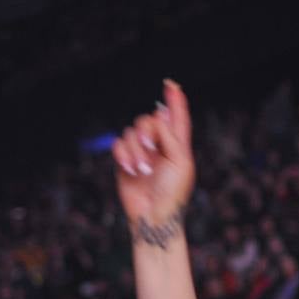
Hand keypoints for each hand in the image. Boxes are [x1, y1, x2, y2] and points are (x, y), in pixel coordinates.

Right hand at [112, 79, 195, 228]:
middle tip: (150, 147)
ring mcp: (141, 153)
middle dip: (146, 131)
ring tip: (141, 170)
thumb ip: (169, 134)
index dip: (175, 100)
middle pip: (148, 120)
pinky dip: (123, 155)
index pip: (177, 117)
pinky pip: (118, 145)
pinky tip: (130, 169)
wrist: (154, 214)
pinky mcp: (125, 161)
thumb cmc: (173, 191)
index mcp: (177, 144)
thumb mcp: (179, 160)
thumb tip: (160, 114)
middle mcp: (159, 145)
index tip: (171, 85)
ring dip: (135, 150)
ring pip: (131, 133)